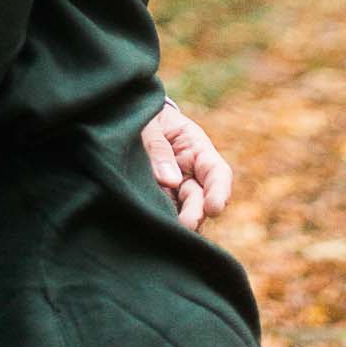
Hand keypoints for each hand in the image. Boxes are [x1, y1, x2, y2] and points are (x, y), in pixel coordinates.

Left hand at [141, 99, 232, 231]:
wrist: (125, 116)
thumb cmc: (144, 116)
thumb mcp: (149, 123)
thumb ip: (158, 147)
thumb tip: (171, 181)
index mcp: (196, 148)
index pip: (217, 173)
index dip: (220, 192)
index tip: (213, 209)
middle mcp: (190, 173)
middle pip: (201, 199)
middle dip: (196, 213)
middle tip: (185, 225)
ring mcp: (175, 189)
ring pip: (184, 212)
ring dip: (180, 223)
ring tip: (168, 230)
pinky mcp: (159, 200)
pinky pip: (166, 215)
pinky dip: (164, 223)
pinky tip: (156, 228)